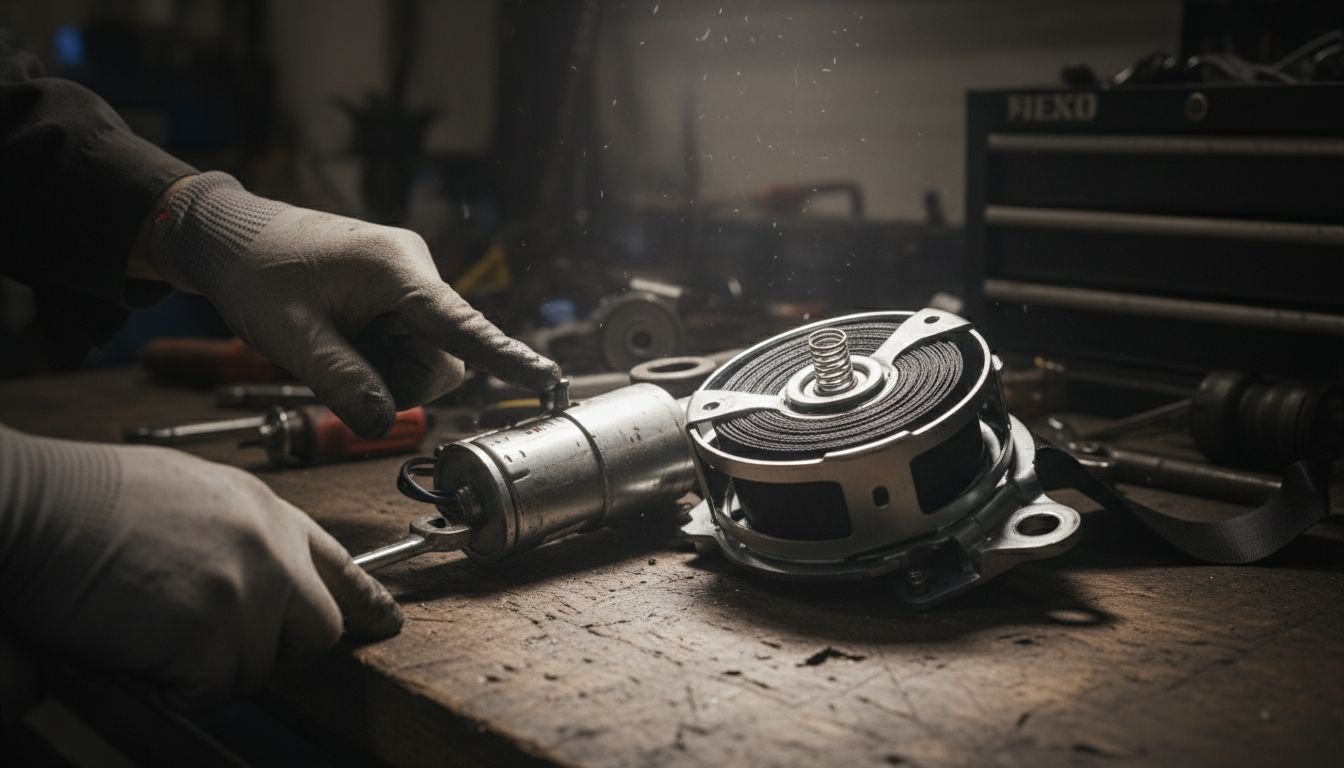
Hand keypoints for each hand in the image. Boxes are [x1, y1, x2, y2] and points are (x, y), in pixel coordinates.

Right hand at [0, 426, 400, 708]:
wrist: (35, 506)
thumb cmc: (89, 499)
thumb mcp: (191, 494)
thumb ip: (237, 535)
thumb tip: (245, 579)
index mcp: (266, 511)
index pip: (339, 564)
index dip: (363, 598)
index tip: (385, 620)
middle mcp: (272, 549)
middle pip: (318, 629)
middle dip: (275, 647)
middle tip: (216, 642)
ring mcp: (248, 593)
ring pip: (255, 669)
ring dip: (206, 666)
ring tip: (151, 624)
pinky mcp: (213, 636)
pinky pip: (209, 690)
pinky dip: (171, 684)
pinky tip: (136, 643)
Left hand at [148, 172, 559, 437]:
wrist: (234, 237)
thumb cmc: (258, 273)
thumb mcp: (289, 336)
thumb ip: (340, 381)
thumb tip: (384, 425)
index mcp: (394, 270)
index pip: (460, 325)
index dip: (505, 357)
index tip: (548, 379)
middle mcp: (414, 270)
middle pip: (443, 355)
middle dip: (400, 378)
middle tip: (339, 366)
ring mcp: (409, 281)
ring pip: (428, 355)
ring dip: (388, 369)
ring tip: (336, 346)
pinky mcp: (401, 294)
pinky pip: (411, 343)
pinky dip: (381, 356)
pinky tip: (344, 337)